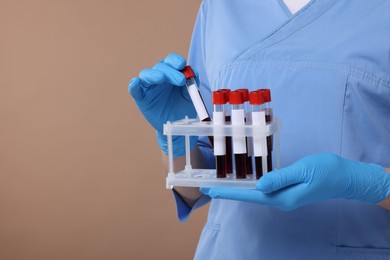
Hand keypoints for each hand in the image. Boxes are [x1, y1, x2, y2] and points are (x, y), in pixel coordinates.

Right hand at [128, 53, 197, 156]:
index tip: (182, 64)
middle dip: (170, 72)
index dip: (175, 60)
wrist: (178, 124)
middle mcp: (159, 77)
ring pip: (146, 75)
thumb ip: (193, 83)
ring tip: (161, 78)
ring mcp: (149, 87)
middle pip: (160, 67)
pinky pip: (134, 90)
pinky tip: (136, 82)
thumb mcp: (191, 95)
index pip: (171, 61)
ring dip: (153, 75)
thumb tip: (194, 72)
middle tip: (181, 80)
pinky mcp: (141, 98)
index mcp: (171, 73)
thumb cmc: (183, 107)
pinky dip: (134, 85)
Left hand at [201, 153, 389, 210]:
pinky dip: (250, 185)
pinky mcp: (287, 190)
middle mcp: (280, 200)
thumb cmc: (327, 172)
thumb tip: (259, 186)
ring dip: (237, 188)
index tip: (210, 190)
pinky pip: (264, 188)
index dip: (228, 192)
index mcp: (282, 197)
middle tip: (207, 185)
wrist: (346, 178)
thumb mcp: (303, 171)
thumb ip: (280, 178)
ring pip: (255, 192)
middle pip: (249, 196)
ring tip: (220, 183)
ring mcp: (283, 196)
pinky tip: (243, 180)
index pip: (249, 195)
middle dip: (228, 191)